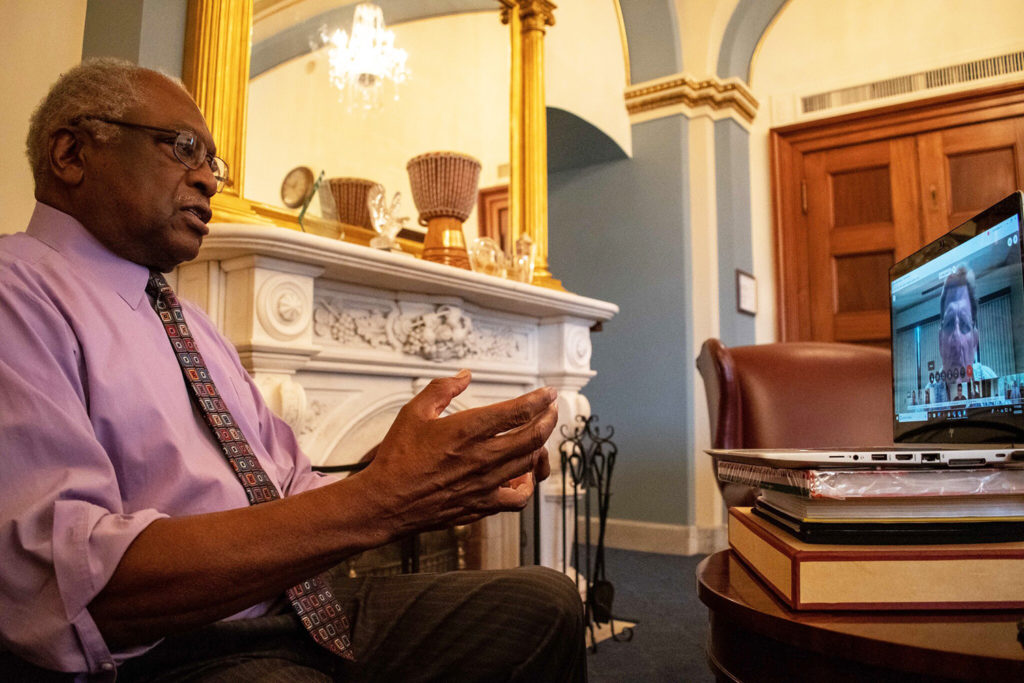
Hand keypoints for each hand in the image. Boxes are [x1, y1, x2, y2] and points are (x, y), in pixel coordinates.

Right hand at [356, 370, 557, 534]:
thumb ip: (442, 389)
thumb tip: (464, 375)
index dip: (540, 399)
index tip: (548, 394)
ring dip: (540, 447)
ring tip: (538, 438)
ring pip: (529, 463)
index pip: (518, 411)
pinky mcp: (482, 504)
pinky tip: (522, 476)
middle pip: (533, 436)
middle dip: (549, 419)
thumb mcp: (413, 412)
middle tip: (551, 410)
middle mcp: (482, 456)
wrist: (385, 502)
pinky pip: (518, 499)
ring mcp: (485, 483)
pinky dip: (527, 486)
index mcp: (467, 430)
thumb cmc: (397, 459)